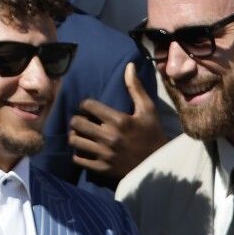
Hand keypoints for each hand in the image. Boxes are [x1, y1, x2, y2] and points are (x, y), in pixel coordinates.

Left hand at [68, 63, 166, 181]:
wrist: (159, 164)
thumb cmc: (153, 133)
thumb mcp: (148, 109)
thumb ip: (135, 88)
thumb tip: (129, 66)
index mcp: (119, 120)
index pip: (88, 105)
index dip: (85, 104)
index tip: (89, 108)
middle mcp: (109, 136)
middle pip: (76, 122)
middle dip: (77, 119)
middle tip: (82, 121)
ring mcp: (104, 154)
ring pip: (74, 140)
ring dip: (75, 136)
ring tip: (81, 135)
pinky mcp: (102, 168)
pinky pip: (78, 159)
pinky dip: (78, 154)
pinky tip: (85, 150)